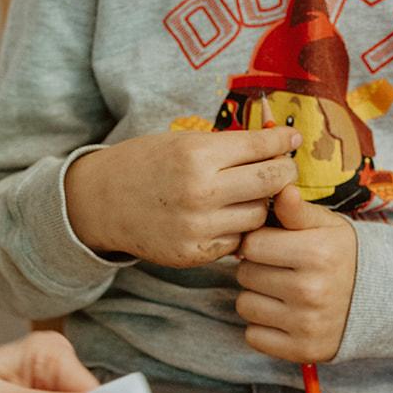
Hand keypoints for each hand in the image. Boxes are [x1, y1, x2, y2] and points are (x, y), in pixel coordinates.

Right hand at [65, 128, 300, 266]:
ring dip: (260, 204)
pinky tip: (224, 217)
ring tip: (246, 194)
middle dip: (284, 173)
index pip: (262, 148)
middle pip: (271, 183)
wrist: (101, 202)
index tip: (291, 139)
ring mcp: (198, 227)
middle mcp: (200, 192)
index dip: (283, 141)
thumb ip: (230, 144)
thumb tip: (282, 141)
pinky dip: (238, 229)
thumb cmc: (146, 163)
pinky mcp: (194, 253)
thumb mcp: (184, 141)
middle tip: (282, 169)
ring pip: (259, 216)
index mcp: (197, 155)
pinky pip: (237, 241)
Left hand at [235, 184, 357, 362]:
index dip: (259, 242)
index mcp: (317, 253)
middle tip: (281, 270)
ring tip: (283, 292)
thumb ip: (298, 210)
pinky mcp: (303, 351)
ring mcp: (307, 324)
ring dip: (257, 298)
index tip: (274, 246)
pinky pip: (253, 336)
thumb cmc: (342, 256)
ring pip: (245, 305)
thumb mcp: (327, 226)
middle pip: (245, 274)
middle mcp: (311, 290)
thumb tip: (282, 189)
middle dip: (257, 269)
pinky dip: (263, 327)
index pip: (252, 244)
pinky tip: (284, 316)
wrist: (381, 301)